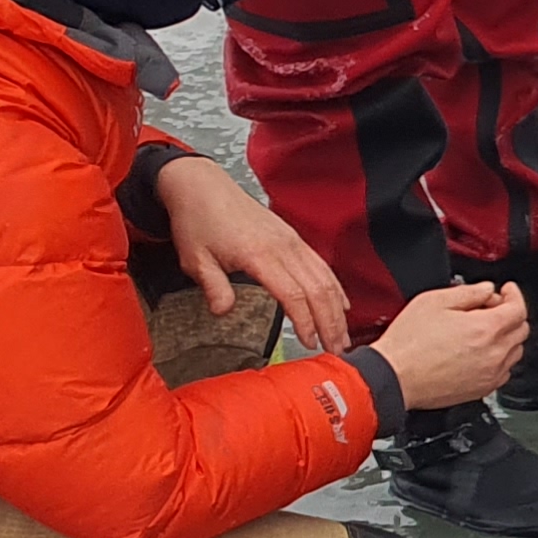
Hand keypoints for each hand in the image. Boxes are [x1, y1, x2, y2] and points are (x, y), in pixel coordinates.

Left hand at [157, 156, 350, 355]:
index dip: (305, 321)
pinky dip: (336, 288)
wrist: (202, 187)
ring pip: (326, 279)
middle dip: (331, 322)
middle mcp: (283, 247)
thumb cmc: (198, 220)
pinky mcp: (294, 239)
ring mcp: (292, 242)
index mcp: (259, 254)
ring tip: (342, 335)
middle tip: (336, 350)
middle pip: (318, 290)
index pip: (293, 294)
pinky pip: (323, 266)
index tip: (309, 342)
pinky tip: (342, 305)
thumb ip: (213, 286)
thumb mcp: (194, 258)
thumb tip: (224, 312)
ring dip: (337, 310)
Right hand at [371, 282, 527, 408]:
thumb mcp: (433, 302)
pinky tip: (480, 351)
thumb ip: (467, 292)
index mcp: (485, 329)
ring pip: (515, 351)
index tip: (507, 290)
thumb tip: (486, 289)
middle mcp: (494, 354)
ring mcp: (491, 374)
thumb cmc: (408, 344)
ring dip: (506, 337)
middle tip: (489, 307)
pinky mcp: (483, 389)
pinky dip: (500, 358)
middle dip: (510, 314)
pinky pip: (504, 370)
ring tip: (482, 330)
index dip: (514, 295)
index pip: (518, 309)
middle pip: (521, 329)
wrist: (395, 376)